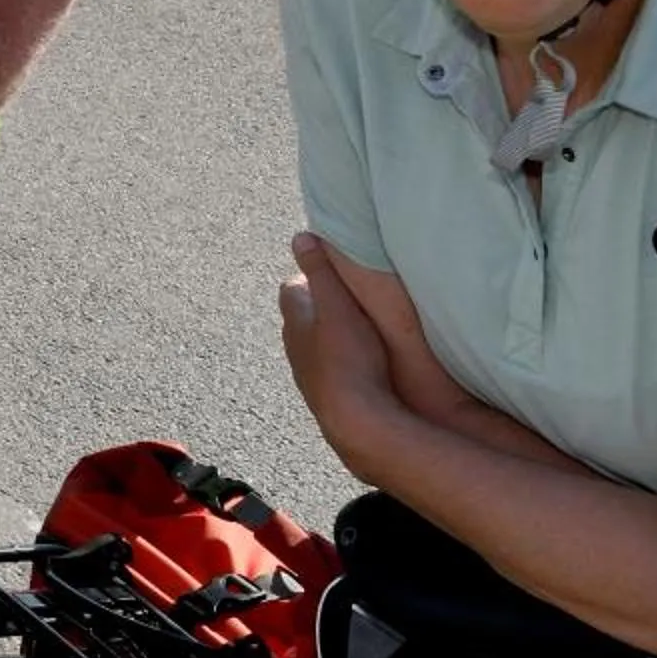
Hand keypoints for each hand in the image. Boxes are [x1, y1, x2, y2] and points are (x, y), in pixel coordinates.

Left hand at [279, 232, 400, 472]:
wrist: (357, 421)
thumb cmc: (349, 358)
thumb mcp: (338, 305)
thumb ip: (321, 270)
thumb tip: (302, 236)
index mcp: (294, 320)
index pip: (293, 288)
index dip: (311, 276)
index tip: (334, 270)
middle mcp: (294, 347)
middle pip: (302, 317)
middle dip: (321, 305)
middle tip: (350, 299)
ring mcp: (308, 374)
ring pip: (315, 346)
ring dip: (331, 337)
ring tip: (360, 332)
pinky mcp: (325, 396)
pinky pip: (331, 370)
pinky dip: (342, 362)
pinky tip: (363, 367)